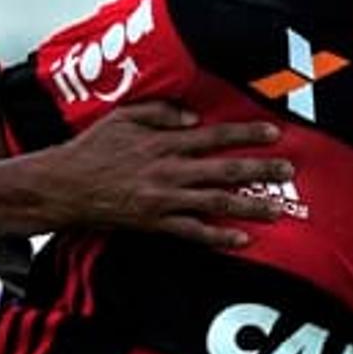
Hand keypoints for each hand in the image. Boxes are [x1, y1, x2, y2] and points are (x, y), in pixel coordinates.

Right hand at [32, 102, 291, 246]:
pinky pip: (193, 232)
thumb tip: (194, 118)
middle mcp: (169, 169)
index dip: (247, 134)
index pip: (214, 135)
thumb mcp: (124, 116)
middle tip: (289, 171)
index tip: (274, 133)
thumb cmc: (91, 149)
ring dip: (250, 206)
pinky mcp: (154, 222)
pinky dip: (218, 237)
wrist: (63, 186)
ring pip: (216, 202)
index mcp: (164, 141)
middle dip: (261, 170)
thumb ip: (161, 112)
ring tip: (277, 210)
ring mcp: (163, 199)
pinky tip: (241, 241)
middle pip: (225, 169)